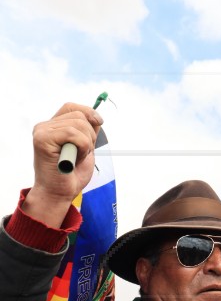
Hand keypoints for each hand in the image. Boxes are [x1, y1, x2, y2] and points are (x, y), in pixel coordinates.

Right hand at [25, 103, 103, 227]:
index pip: (72, 107)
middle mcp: (45, 126)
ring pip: (78, 125)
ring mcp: (42, 132)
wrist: (59, 193)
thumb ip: (88, 132)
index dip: (89, 113)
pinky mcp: (42, 139)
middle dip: (90, 136)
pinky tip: (73, 159)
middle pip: (79, 116)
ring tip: (76, 158)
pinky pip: (72, 133)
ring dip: (86, 144)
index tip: (99, 123)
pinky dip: (81, 147)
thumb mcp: (86, 148)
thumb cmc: (71, 174)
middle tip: (82, 153)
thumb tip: (96, 117)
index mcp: (54, 127)